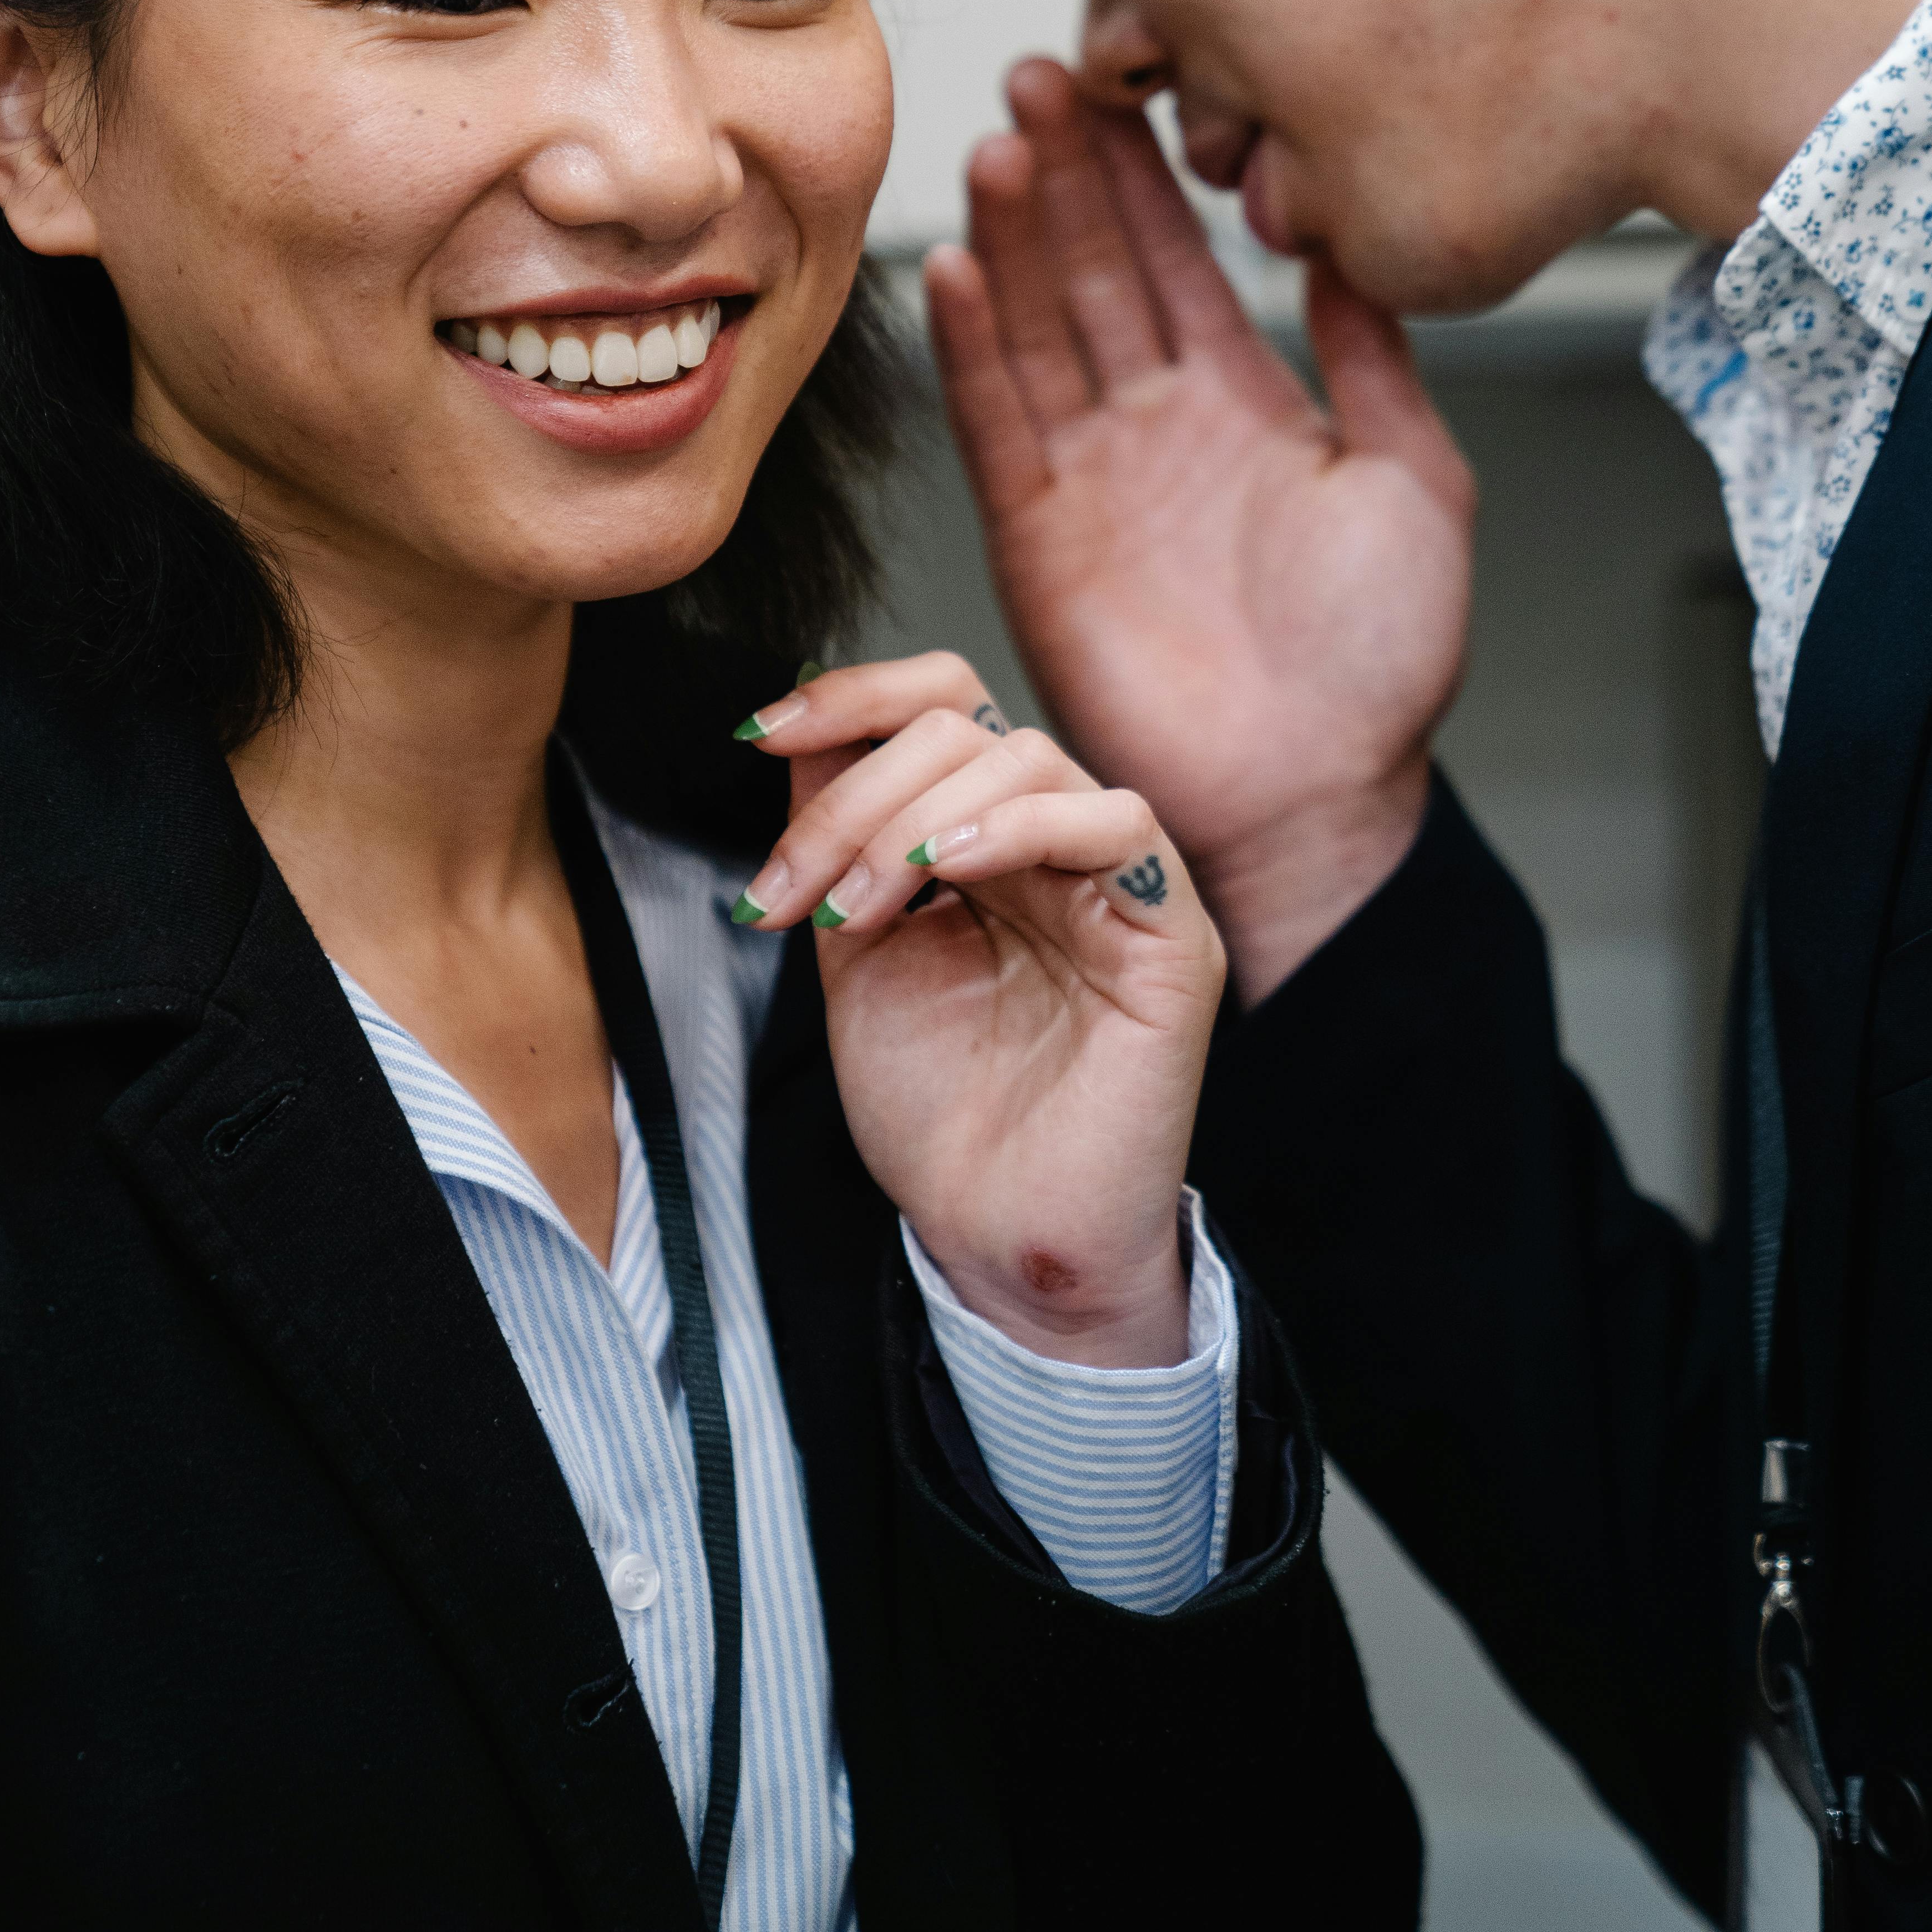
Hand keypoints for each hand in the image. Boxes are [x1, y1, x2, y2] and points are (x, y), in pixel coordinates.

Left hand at [732, 652, 1221, 1365]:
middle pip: (963, 726)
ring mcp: (1118, 880)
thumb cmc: (938, 1113)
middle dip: (854, 796)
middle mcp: (1054, 842)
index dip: (852, 696)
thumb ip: (837, 842)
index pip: (939, 707)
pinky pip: (1116, 824)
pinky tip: (953, 868)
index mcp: (986, 838)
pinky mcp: (1170, 932)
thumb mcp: (856, 952)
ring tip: (856, 911)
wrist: (994, 1234)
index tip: (761, 730)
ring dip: (911, 818)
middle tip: (797, 892)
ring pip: (1027, 758)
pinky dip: (1019, 824)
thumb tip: (796, 732)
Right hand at [921, 60, 1474, 1006]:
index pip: (1177, 261)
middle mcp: (1155, 426)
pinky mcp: (1037, 536)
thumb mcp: (1414, 480)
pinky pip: (996, 421)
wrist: (1319, 798)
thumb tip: (1351, 243)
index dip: (1144, 173)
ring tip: (999, 143)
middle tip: (1040, 76)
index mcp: (1242, 403)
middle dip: (1067, 174)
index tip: (1119, 86)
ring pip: (1037, 326)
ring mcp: (1089, 476)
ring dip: (1014, 236)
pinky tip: (955, 267)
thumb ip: (1374, 358)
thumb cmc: (1377, 669)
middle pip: (1092, 271)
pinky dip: (972, 346)